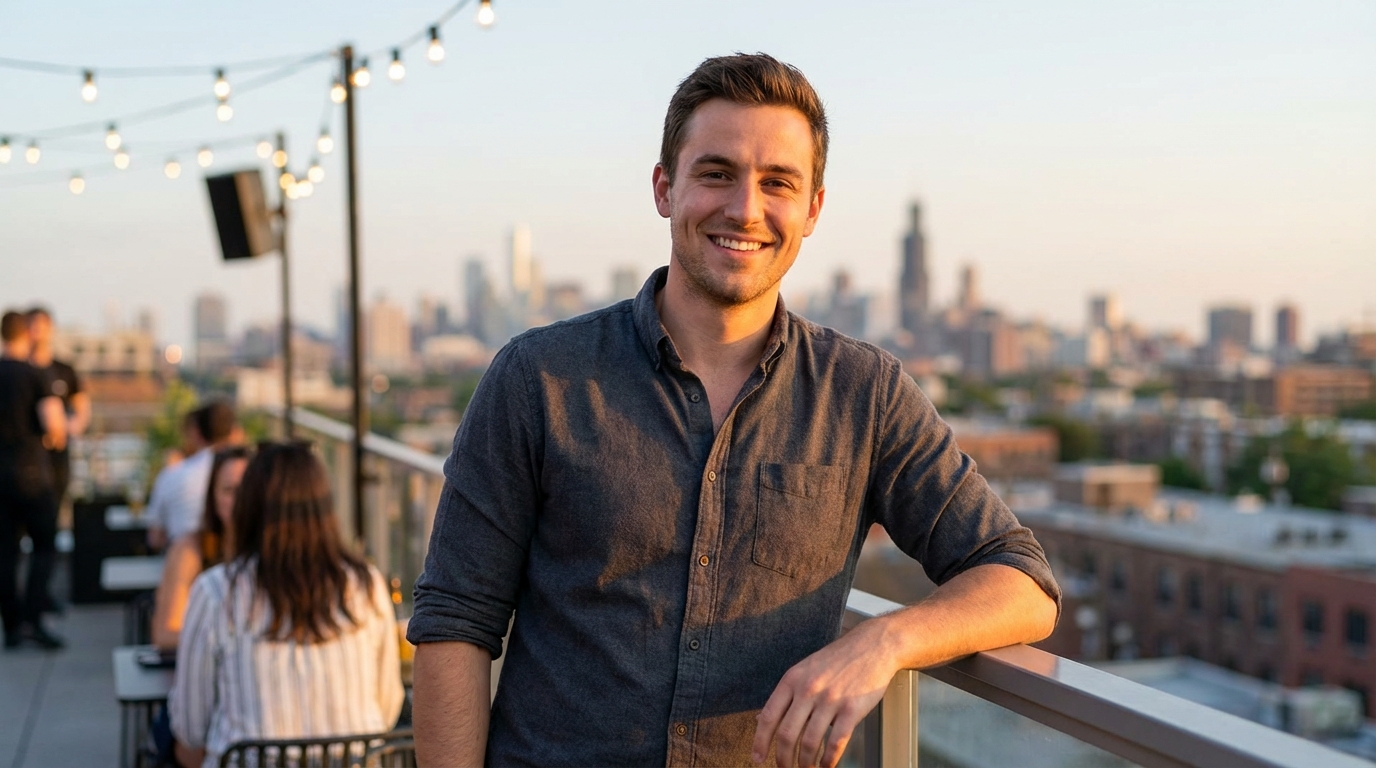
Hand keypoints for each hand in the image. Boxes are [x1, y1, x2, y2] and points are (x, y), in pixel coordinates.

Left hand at [752, 617, 899, 767]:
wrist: (873, 646)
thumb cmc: (838, 660)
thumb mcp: (805, 669)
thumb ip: (787, 694)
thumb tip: (762, 720)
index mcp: (792, 679)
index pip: (769, 716)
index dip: (760, 741)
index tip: (757, 758)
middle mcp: (808, 689)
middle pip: (787, 734)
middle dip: (782, 758)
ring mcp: (830, 699)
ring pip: (810, 742)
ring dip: (805, 763)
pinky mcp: (852, 709)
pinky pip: (836, 742)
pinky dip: (829, 760)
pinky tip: (826, 765)